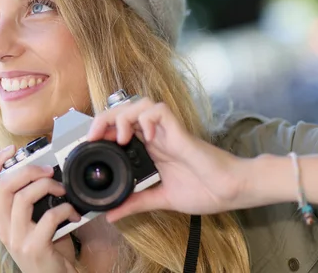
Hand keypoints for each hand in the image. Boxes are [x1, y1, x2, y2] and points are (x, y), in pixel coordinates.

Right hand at [0, 146, 81, 272]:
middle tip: (46, 170)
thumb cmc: (49, 250)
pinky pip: (47, 218)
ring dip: (46, 186)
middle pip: (2, 187)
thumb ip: (32, 202)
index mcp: (1, 219)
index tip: (10, 149)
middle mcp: (3, 228)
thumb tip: (46, 171)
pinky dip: (64, 209)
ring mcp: (16, 239)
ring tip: (62, 189)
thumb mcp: (34, 223)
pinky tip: (73, 213)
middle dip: (26, 170)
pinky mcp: (33, 248)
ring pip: (22, 198)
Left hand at [86, 97, 247, 221]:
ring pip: (140, 104)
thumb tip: (111, 215)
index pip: (119, 127)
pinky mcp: (180, 132)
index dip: (101, 130)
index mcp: (149, 148)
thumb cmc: (203, 191)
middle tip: (94, 138)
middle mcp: (155, 136)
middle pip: (124, 110)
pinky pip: (161, 111)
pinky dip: (149, 118)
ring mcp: (167, 132)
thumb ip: (136, 203)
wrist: (231, 191)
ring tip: (120, 138)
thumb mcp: (160, 198)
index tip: (88, 146)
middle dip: (104, 119)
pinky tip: (147, 136)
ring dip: (124, 116)